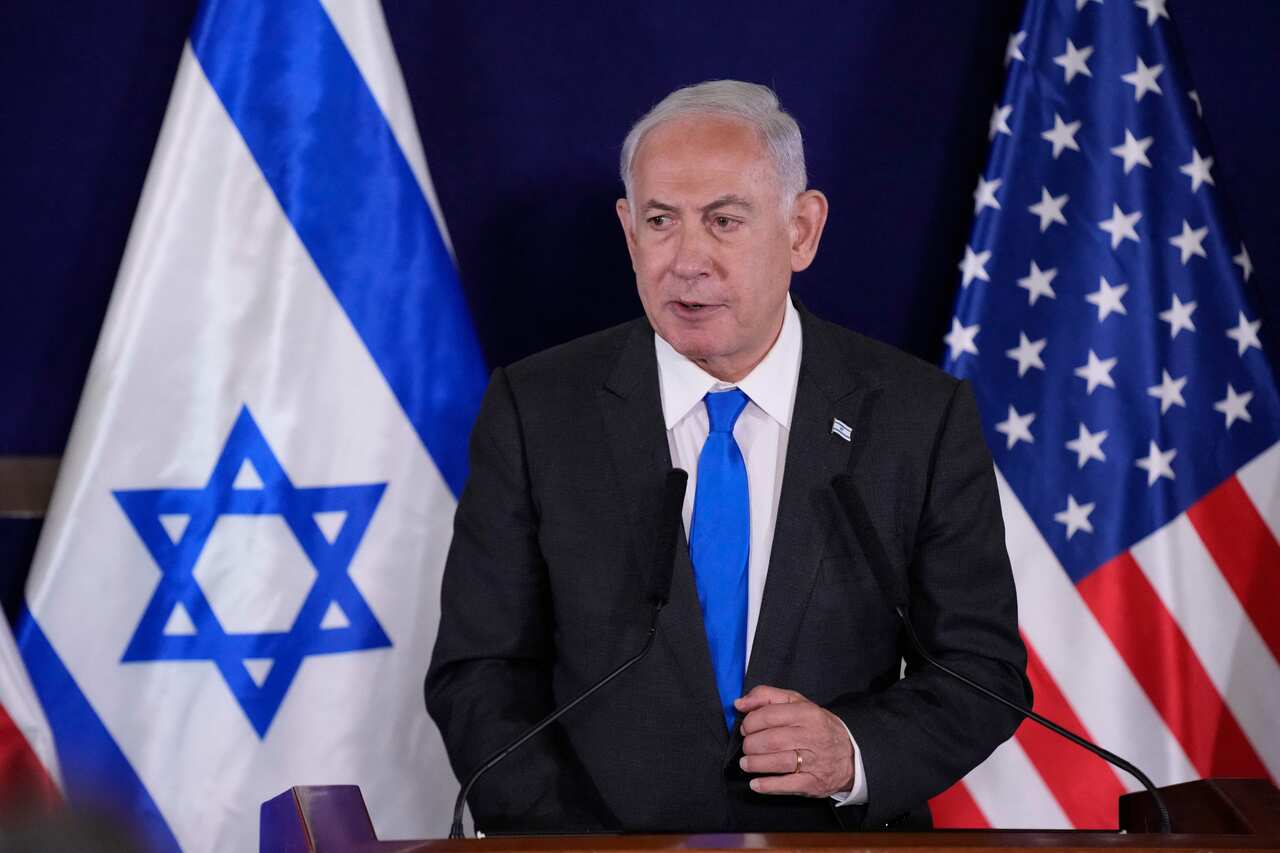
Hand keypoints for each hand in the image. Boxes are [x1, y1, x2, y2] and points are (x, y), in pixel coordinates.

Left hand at [735, 684, 853, 797]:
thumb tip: (740, 703)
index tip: (745, 728)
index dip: (750, 722)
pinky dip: (767, 785)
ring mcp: (814, 761)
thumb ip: (767, 697)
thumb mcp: (797, 703)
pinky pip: (787, 785)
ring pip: (777, 762)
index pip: (770, 715)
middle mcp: (812, 736)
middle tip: (747, 747)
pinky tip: (756, 783)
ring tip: (746, 763)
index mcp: (807, 713)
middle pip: (771, 740)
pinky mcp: (813, 783)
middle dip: (751, 744)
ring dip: (755, 764)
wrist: (850, 755)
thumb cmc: (817, 726)